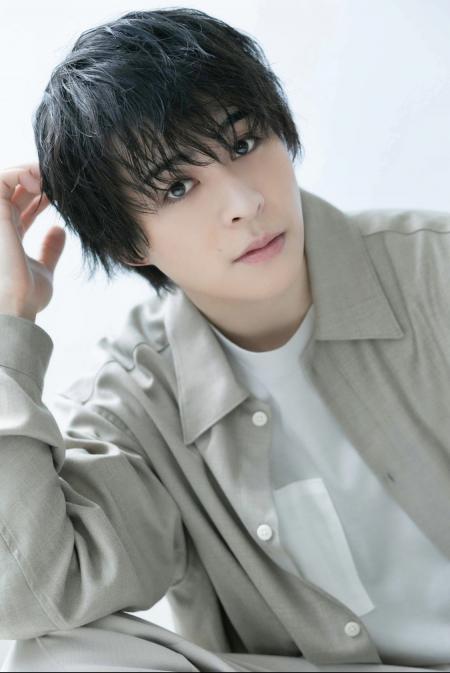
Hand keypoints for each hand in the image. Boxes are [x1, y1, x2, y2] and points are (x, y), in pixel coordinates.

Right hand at [0, 163, 65, 320]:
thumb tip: (59, 229)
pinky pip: (1, 180)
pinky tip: (40, 180)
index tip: (62, 195)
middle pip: (15, 191)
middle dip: (37, 180)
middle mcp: (0, 225)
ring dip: (28, 172)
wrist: (16, 306)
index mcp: (8, 236)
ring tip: (50, 177)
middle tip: (59, 181)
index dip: (42, 195)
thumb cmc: (26, 295)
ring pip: (5, 180)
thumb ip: (50, 249)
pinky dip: (20, 173)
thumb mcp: (43, 269)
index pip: (23, 206)